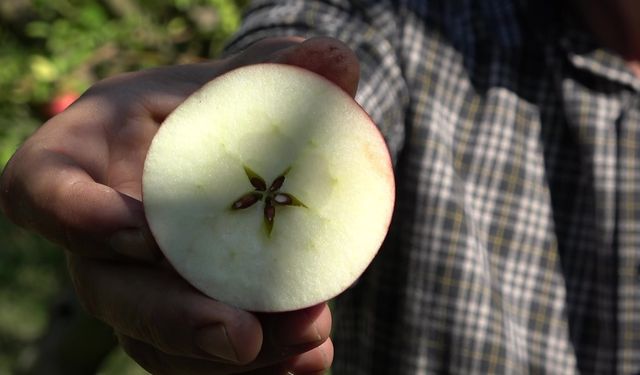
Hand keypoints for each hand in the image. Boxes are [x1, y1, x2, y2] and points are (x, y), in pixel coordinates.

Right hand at [0, 37, 359, 373]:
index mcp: (91, 156)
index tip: (140, 232)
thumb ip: (284, 71)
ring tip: (308, 338)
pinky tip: (310, 358)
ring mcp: (138, 281)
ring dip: (226, 354)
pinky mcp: (180, 312)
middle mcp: (102, 232)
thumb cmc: (217, 106)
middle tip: (242, 335)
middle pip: (110, 291)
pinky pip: (200, 357)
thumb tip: (335, 60)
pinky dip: (258, 365)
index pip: (42, 188)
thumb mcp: (243, 78)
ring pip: (158, 340)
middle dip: (174, 320)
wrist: (231, 151)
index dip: (73, 216)